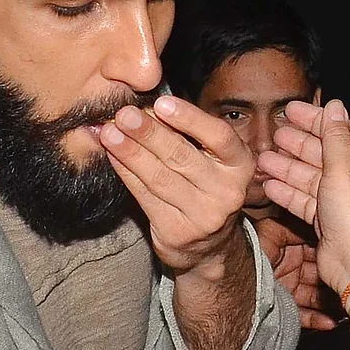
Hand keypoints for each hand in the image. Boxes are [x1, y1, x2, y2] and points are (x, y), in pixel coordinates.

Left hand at [101, 96, 253, 274]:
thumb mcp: (210, 158)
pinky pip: (146, 197)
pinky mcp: (178, 232)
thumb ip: (188, 134)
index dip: (190, 119)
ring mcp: (204, 215)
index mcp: (240, 165)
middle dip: (148, 133)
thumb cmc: (204, 187)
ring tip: (109, 133)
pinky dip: (126, 174)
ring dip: (130, 153)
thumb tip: (147, 108)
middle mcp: (228, 192)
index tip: (161, 103)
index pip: (219, 137)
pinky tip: (113, 157)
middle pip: (182, 157)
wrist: (208, 245)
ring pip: (160, 178)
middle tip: (124, 114)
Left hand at [252, 210, 337, 330]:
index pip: (316, 250)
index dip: (330, 253)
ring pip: (315, 297)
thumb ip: (291, 226)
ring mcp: (287, 290)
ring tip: (345, 306)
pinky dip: (316, 320)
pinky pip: (303, 316)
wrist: (226, 282)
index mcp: (288, 249)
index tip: (345, 256)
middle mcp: (289, 269)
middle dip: (335, 280)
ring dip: (330, 302)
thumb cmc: (247, 254)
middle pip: (319, 275)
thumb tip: (312, 221)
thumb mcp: (272, 233)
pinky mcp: (282, 310)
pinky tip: (330, 322)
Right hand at [259, 99, 349, 296]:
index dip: (314, 118)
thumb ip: (335, 135)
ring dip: (284, 167)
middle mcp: (348, 178)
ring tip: (262, 160)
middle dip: (296, 142)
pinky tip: (268, 185)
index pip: (336, 130)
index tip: (292, 109)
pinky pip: (300, 200)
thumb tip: (336, 106)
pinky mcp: (322, 220)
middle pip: (318, 153)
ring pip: (305, 177)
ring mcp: (334, 199)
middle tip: (275, 134)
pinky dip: (284, 192)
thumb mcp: (344, 165)